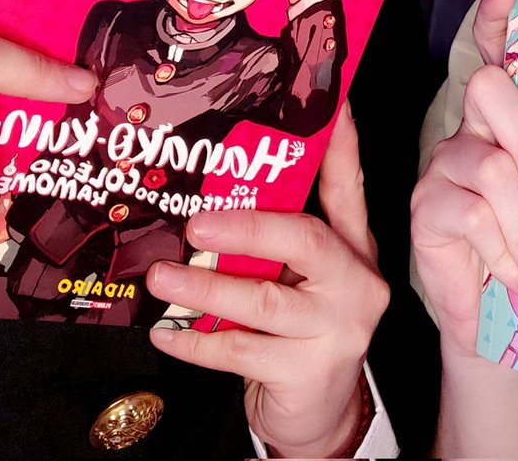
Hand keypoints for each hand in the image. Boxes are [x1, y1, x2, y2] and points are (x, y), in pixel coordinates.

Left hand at [147, 101, 387, 457]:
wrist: (320, 412)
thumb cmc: (303, 328)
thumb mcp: (304, 274)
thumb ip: (279, 234)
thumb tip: (223, 184)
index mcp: (354, 246)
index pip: (348, 187)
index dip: (341, 145)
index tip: (334, 105)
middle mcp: (356, 281)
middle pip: (305, 240)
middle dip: (248, 226)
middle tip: (195, 225)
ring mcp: (338, 328)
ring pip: (265, 301)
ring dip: (205, 288)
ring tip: (161, 277)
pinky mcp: (309, 372)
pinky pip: (241, 352)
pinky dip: (196, 342)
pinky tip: (164, 332)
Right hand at [412, 0, 517, 358]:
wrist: (501, 321)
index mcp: (507, 124)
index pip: (493, 58)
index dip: (493, 22)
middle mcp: (471, 131)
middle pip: (488, 91)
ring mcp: (444, 166)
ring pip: (490, 169)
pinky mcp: (426, 206)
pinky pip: (470, 214)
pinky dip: (504, 251)